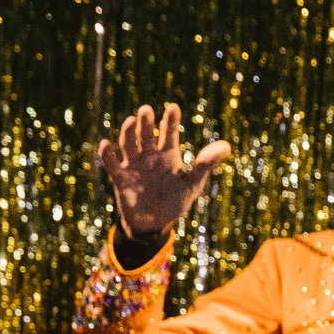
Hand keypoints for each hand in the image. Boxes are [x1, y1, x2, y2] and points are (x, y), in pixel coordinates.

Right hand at [97, 104, 233, 239]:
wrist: (154, 224)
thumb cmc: (175, 201)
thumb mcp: (193, 185)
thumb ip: (206, 166)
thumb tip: (226, 147)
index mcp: (168, 154)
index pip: (169, 132)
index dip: (170, 120)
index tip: (172, 108)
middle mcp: (149, 155)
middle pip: (147, 134)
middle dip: (146, 123)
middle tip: (146, 111)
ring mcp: (134, 165)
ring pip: (129, 144)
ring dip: (128, 133)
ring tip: (130, 122)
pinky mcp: (120, 178)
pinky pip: (112, 164)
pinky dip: (107, 155)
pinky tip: (106, 146)